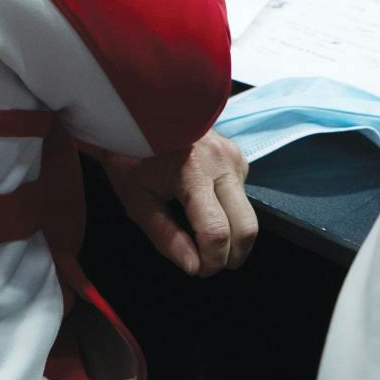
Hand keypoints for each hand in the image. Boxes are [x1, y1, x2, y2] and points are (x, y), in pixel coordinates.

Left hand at [104, 131, 256, 277]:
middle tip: (206, 260)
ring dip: (232, 235)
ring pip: (249, 214)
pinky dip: (231, 213)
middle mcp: (222, 162)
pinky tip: (206, 206)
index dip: (210, 262)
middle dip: (231, 256)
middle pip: (247, 228)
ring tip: (203, 236)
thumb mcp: (137, 200)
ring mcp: (234, 156)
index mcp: (193, 171)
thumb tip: (195, 268)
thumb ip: (166, 238)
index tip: (196, 268)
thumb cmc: (130, 154)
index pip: (217, 233)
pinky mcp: (238, 155)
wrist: (138, 111)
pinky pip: (244, 197)